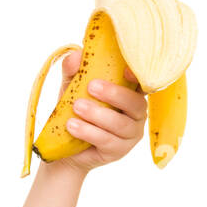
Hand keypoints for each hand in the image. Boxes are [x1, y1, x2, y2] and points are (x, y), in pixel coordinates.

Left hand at [53, 49, 148, 173]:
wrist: (62, 146)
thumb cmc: (73, 111)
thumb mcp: (71, 87)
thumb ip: (74, 71)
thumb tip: (76, 56)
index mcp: (131, 93)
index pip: (143, 83)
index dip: (139, 77)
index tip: (125, 70)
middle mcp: (137, 114)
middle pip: (136, 104)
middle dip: (114, 94)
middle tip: (91, 86)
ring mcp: (130, 134)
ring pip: (120, 124)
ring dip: (98, 115)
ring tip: (76, 108)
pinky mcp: (119, 151)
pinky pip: (107, 141)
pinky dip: (89, 132)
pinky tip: (72, 126)